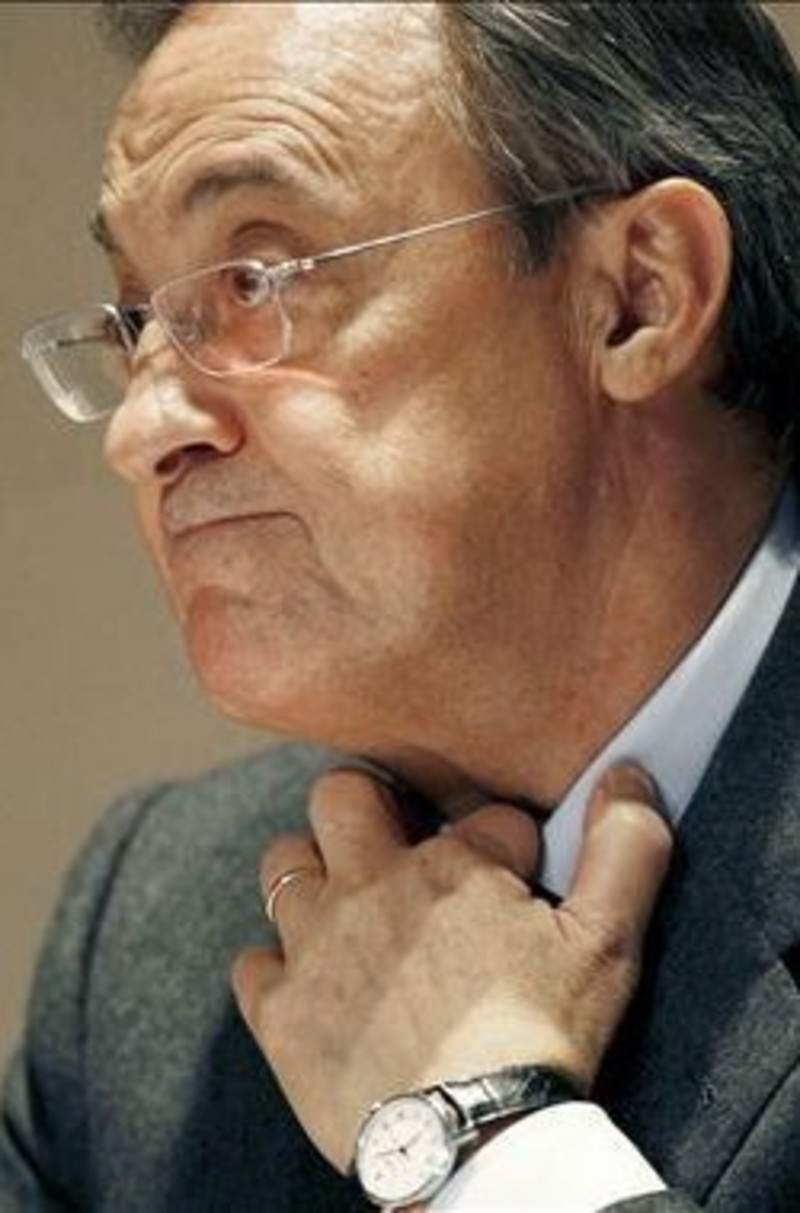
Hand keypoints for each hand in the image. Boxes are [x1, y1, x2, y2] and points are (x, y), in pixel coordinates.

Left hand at [232, 764, 671, 1172]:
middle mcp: (370, 887)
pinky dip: (277, 968)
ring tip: (349, 909)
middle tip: (397, 847)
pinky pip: (253, 962)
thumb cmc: (543, 1042)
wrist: (476, 1143)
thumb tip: (629, 777)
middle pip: (341, 794)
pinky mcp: (281, 1013)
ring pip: (284, 864)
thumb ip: (626, 851)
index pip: (481, 817)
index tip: (519, 880)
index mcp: (452, 864)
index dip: (507, 842)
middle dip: (369, 807)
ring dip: (314, 875)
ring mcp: (316, 947)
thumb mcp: (607, 944)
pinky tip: (314, 987)